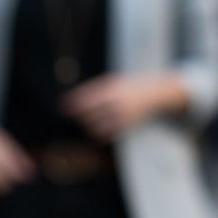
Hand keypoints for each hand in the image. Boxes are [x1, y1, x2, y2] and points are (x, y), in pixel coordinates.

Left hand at [59, 73, 188, 141]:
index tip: (61, 107)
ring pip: (96, 127)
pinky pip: (107, 135)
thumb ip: (93, 90)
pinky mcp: (127, 126)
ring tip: (86, 122)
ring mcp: (122, 116)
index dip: (72, 104)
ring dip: (87, 126)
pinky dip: (98, 134)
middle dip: (78, 116)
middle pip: (88, 115)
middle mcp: (116, 103)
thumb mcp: (113, 81)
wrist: (157, 93)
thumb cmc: (128, 86)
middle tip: (73, 115)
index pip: (86, 99)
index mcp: (112, 89)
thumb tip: (69, 100)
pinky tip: (96, 130)